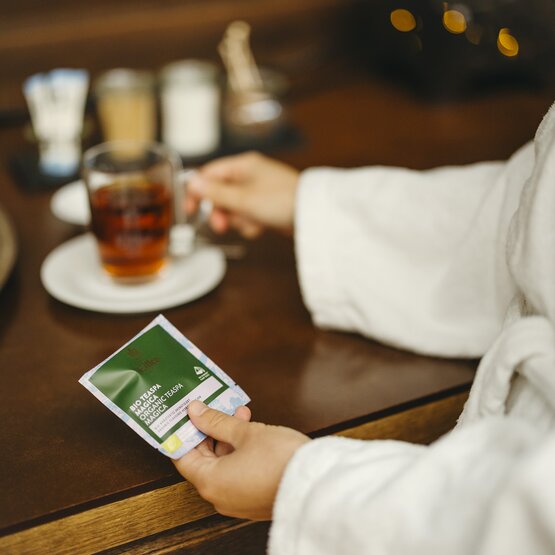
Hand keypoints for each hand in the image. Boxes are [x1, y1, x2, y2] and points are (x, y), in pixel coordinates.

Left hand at [174, 401, 309, 519]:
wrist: (316, 484)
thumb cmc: (280, 460)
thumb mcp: (245, 432)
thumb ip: (217, 421)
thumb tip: (195, 411)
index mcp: (210, 482)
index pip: (183, 456)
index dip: (184, 432)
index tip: (186, 414)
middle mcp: (220, 496)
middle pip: (204, 459)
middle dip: (211, 430)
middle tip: (215, 407)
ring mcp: (237, 500)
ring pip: (223, 464)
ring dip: (228, 438)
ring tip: (240, 414)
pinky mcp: (253, 499)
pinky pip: (237, 473)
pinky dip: (239, 452)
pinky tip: (251, 431)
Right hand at [186, 152, 299, 237]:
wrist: (311, 214)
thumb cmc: (281, 200)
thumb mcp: (243, 198)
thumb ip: (215, 192)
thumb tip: (192, 182)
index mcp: (242, 165)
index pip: (209, 174)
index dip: (197, 192)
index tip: (191, 210)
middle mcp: (249, 176)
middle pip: (220, 194)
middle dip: (221, 212)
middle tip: (222, 226)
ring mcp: (258, 192)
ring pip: (234, 208)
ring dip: (239, 220)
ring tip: (253, 223)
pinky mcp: (266, 206)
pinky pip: (248, 216)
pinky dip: (252, 224)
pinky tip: (262, 227)